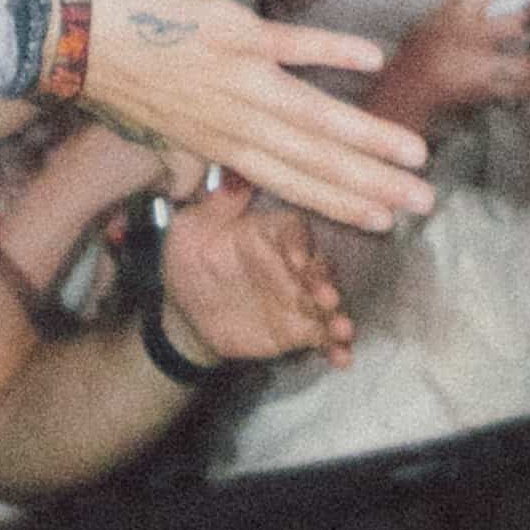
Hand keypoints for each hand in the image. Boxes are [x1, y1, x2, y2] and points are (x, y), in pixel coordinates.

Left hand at [66, 0, 435, 231]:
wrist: (75, 39)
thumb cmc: (119, 80)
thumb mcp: (159, 131)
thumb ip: (195, 152)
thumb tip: (212, 176)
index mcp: (220, 146)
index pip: (290, 183)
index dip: (339, 204)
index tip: (383, 222)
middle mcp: (236, 122)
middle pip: (315, 160)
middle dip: (372, 185)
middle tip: (423, 203)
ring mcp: (239, 79)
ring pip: (314, 116)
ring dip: (368, 136)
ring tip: (414, 153)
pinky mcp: (234, 35)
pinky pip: (292, 45)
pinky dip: (332, 50)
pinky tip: (373, 58)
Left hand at [152, 175, 352, 371]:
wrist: (186, 315)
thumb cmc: (188, 264)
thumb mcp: (191, 230)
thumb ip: (216, 206)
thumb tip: (236, 173)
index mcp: (268, 234)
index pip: (294, 230)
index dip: (299, 244)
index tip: (298, 261)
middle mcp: (290, 264)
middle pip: (320, 267)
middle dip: (326, 282)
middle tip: (327, 298)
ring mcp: (298, 297)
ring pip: (328, 303)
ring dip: (339, 315)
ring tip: (341, 329)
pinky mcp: (298, 328)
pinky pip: (323, 336)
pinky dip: (337, 346)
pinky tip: (342, 357)